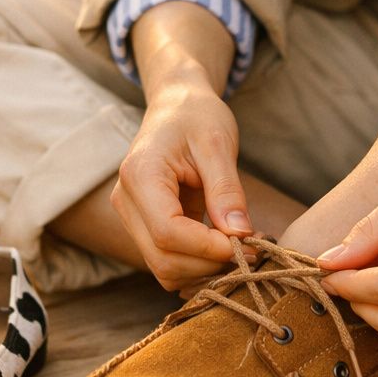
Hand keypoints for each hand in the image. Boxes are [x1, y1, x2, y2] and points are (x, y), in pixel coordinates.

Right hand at [111, 83, 252, 290]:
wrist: (176, 107)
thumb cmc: (197, 116)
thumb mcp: (218, 144)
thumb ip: (226, 190)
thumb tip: (239, 234)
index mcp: (140, 176)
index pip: (167, 232)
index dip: (208, 247)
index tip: (247, 243)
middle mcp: (126, 202)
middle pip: (163, 259)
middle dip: (209, 264)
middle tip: (251, 249)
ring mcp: (132, 218)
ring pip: (164, 269)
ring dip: (205, 269)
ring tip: (240, 246)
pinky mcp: (144, 228)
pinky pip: (168, 262)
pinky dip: (198, 265)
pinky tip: (224, 246)